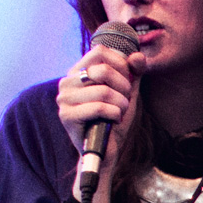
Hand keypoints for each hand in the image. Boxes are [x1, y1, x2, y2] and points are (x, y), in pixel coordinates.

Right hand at [57, 43, 146, 202]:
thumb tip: (138, 56)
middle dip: (124, 87)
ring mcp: (64, 99)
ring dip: (121, 104)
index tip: (127, 82)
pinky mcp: (66, 116)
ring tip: (119, 112)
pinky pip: (99, 107)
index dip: (121, 64)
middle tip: (125, 101)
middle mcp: (67, 82)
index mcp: (79, 72)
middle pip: (104, 70)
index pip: (100, 51)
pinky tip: (113, 121)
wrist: (106, 150)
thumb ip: (134, 72)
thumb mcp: (128, 92)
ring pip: (104, 90)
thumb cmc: (115, 119)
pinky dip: (115, 115)